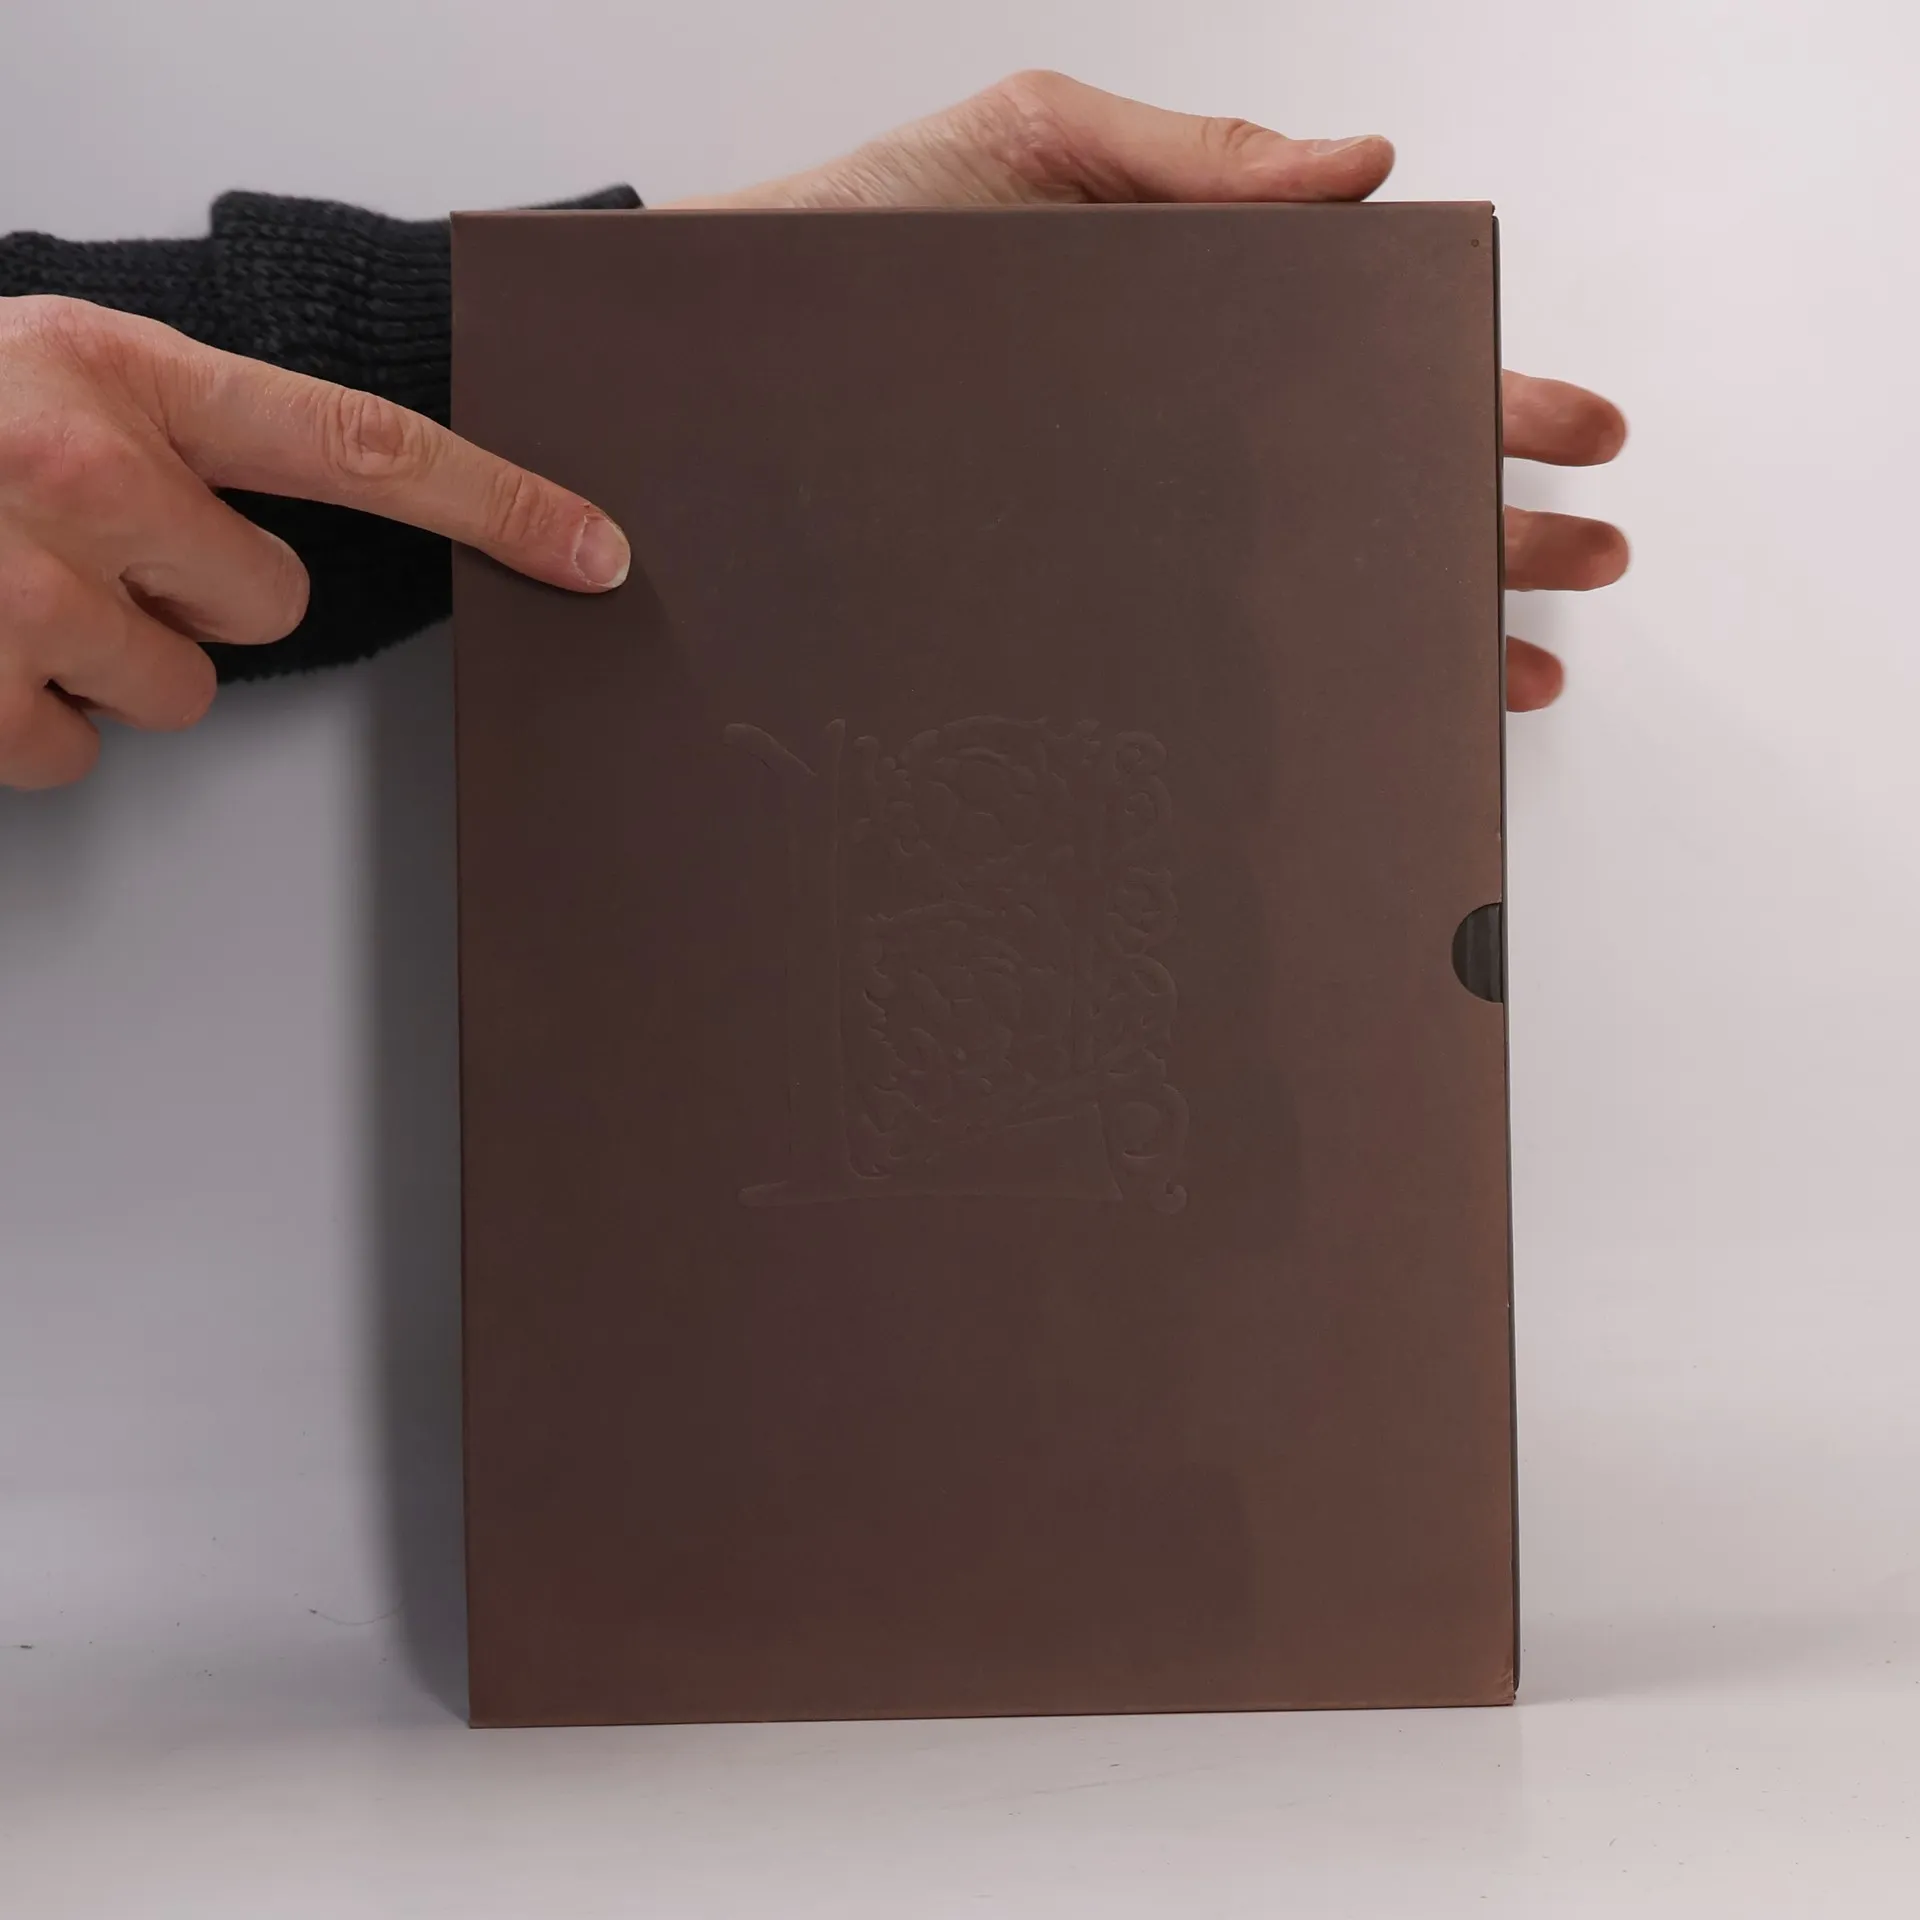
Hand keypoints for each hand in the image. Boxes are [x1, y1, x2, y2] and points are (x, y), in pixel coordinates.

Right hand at [0, 296, 629, 789]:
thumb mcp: (39, 368)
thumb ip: (172, 427)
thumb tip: (280, 504)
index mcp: (119, 371)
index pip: (363, 445)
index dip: (496, 503)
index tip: (591, 548)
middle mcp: (81, 468)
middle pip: (269, 602)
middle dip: (200, 594)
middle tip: (93, 549)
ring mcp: (18, 586)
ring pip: (176, 691)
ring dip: (107, 659)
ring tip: (3, 589)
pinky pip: (70, 752)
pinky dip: (21, 719)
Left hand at [678, 71, 1626, 710]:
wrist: (702, 373)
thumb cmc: (849, 252)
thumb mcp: (1024, 152)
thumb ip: (1191, 161)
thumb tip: (1366, 171)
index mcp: (1188, 325)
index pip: (1366, 366)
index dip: (1477, 398)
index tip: (1572, 435)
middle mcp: (1167, 446)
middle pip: (1355, 484)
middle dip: (1486, 520)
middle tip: (1586, 554)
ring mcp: (1117, 534)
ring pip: (1293, 585)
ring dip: (1412, 620)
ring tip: (1516, 665)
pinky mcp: (1051, 606)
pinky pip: (1185, 653)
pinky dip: (1277, 689)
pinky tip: (1347, 713)